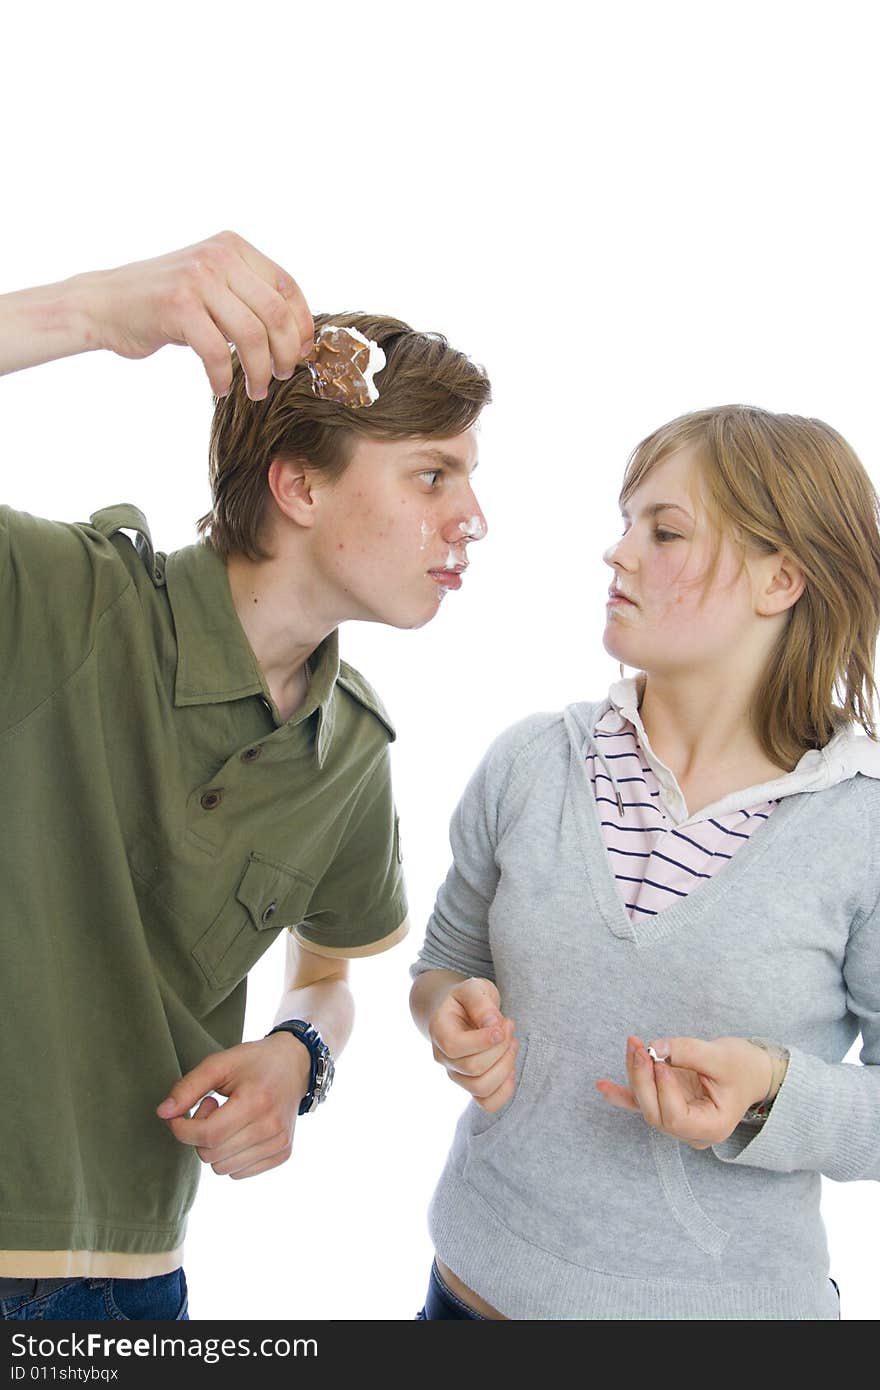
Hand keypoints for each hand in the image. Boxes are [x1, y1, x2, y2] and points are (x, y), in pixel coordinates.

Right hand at [80, 230, 312, 397]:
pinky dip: (222, 378)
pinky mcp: (177, 306)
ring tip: (255, 390)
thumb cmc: (163, 305)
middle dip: (285, 354)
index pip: (287, 287)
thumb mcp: (211, 287)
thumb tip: (296, 337)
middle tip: (281, 376)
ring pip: (251, 336)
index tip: (301, 354)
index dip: (302, 326)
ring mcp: (197, 279)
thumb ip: (247, 298)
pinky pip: (217, 353)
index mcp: (232, 247)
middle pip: (275, 315)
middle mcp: (218, 257)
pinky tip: (218, 389)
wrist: (103, 304)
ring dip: (259, 372)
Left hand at [155, 1032, 310, 1178]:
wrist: (294, 1064)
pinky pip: (239, 1173)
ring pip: (222, 1168)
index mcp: (255, 1101)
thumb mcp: (219, 1064)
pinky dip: (231, 1156)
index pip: (208, 1135)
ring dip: (215, 1147)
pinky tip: (240, 1131)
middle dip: (199, 1134)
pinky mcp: (283, 1153)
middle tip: (211, 1106)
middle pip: (211, 1155)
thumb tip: (162, 1114)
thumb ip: (188, 1088)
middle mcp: (271, 1127)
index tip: (178, 1115)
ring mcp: (279, 1143)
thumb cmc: (253, 1062)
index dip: (182, 1129)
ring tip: (227, 1119)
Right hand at [429, 977, 517, 1112]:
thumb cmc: (467, 999)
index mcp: (438, 1030)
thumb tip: (492, 1024)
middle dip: (500, 1047)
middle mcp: (443, 1057)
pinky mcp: (472, 1086)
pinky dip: (505, 1090)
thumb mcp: (473, 988)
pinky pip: (487, 1104)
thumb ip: (480, 1002)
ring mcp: (456, 1075)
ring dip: (506, 1065)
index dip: (482, 1040)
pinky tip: (510, 1067)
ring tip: (512, 1042)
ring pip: (481, 1088)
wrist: (462, 1012)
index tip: (501, 1024)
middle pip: (473, 1068)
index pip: (455, 1046)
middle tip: (509, 1024)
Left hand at [595, 1034, 772, 1148]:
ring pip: (645, 1102)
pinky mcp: (665, 1103)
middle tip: (639, 1047)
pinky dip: (620, 1092)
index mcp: (711, 1127)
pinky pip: (638, 1102)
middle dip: (642, 1078)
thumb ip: (689, 1053)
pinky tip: (601, 1085)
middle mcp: (691, 1131)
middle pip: (655, 1112)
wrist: (750, 1071)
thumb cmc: (743, 1067)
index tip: (663, 1063)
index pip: (676, 1118)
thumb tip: (656, 1048)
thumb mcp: (722, 1057)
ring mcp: (676, 1119)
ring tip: (633, 1043)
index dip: (664, 1091)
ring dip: (635, 1073)